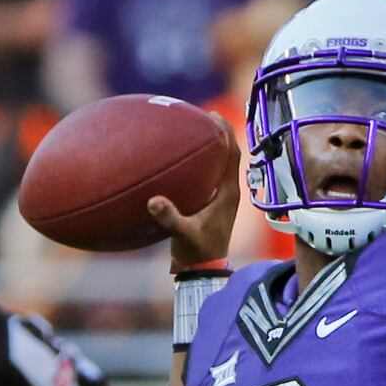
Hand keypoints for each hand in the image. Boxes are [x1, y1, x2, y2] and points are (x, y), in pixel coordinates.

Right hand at [145, 127, 243, 267]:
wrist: (203, 270)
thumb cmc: (197, 253)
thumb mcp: (183, 234)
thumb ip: (170, 217)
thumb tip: (153, 201)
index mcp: (228, 193)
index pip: (232, 155)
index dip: (226, 134)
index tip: (214, 116)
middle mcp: (228, 192)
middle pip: (228, 154)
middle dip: (217, 135)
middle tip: (201, 117)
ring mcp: (221, 198)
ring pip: (219, 165)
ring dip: (211, 149)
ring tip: (195, 132)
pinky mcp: (212, 204)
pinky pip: (209, 176)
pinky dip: (201, 164)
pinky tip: (185, 161)